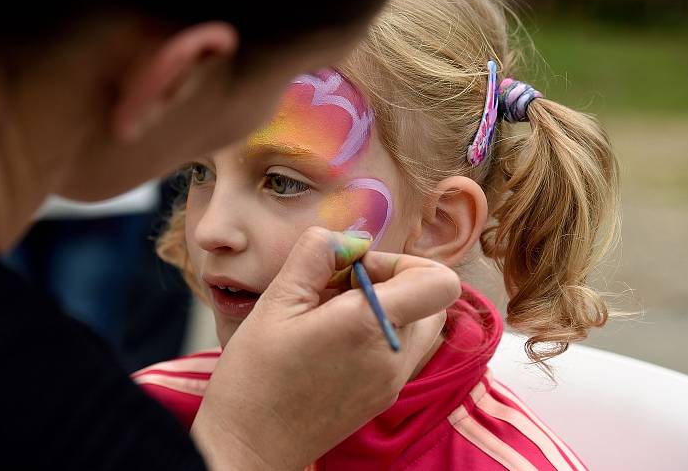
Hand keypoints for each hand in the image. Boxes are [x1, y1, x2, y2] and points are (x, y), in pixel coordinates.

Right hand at [192, 227, 460, 469]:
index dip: (404, 262)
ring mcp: (392, 382)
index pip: (440, 282)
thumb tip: (347, 238)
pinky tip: (330, 340)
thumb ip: (316, 255)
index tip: (358, 268)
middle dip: (393, 282)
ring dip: (385, 308)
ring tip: (333, 313)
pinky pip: (399, 351)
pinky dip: (376, 334)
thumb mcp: (277, 301)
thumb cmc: (256, 378)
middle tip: (341, 287)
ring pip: (416, 324)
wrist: (247, 448)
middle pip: (430, 300)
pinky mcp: (382, 397)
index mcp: (371, 326)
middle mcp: (394, 357)